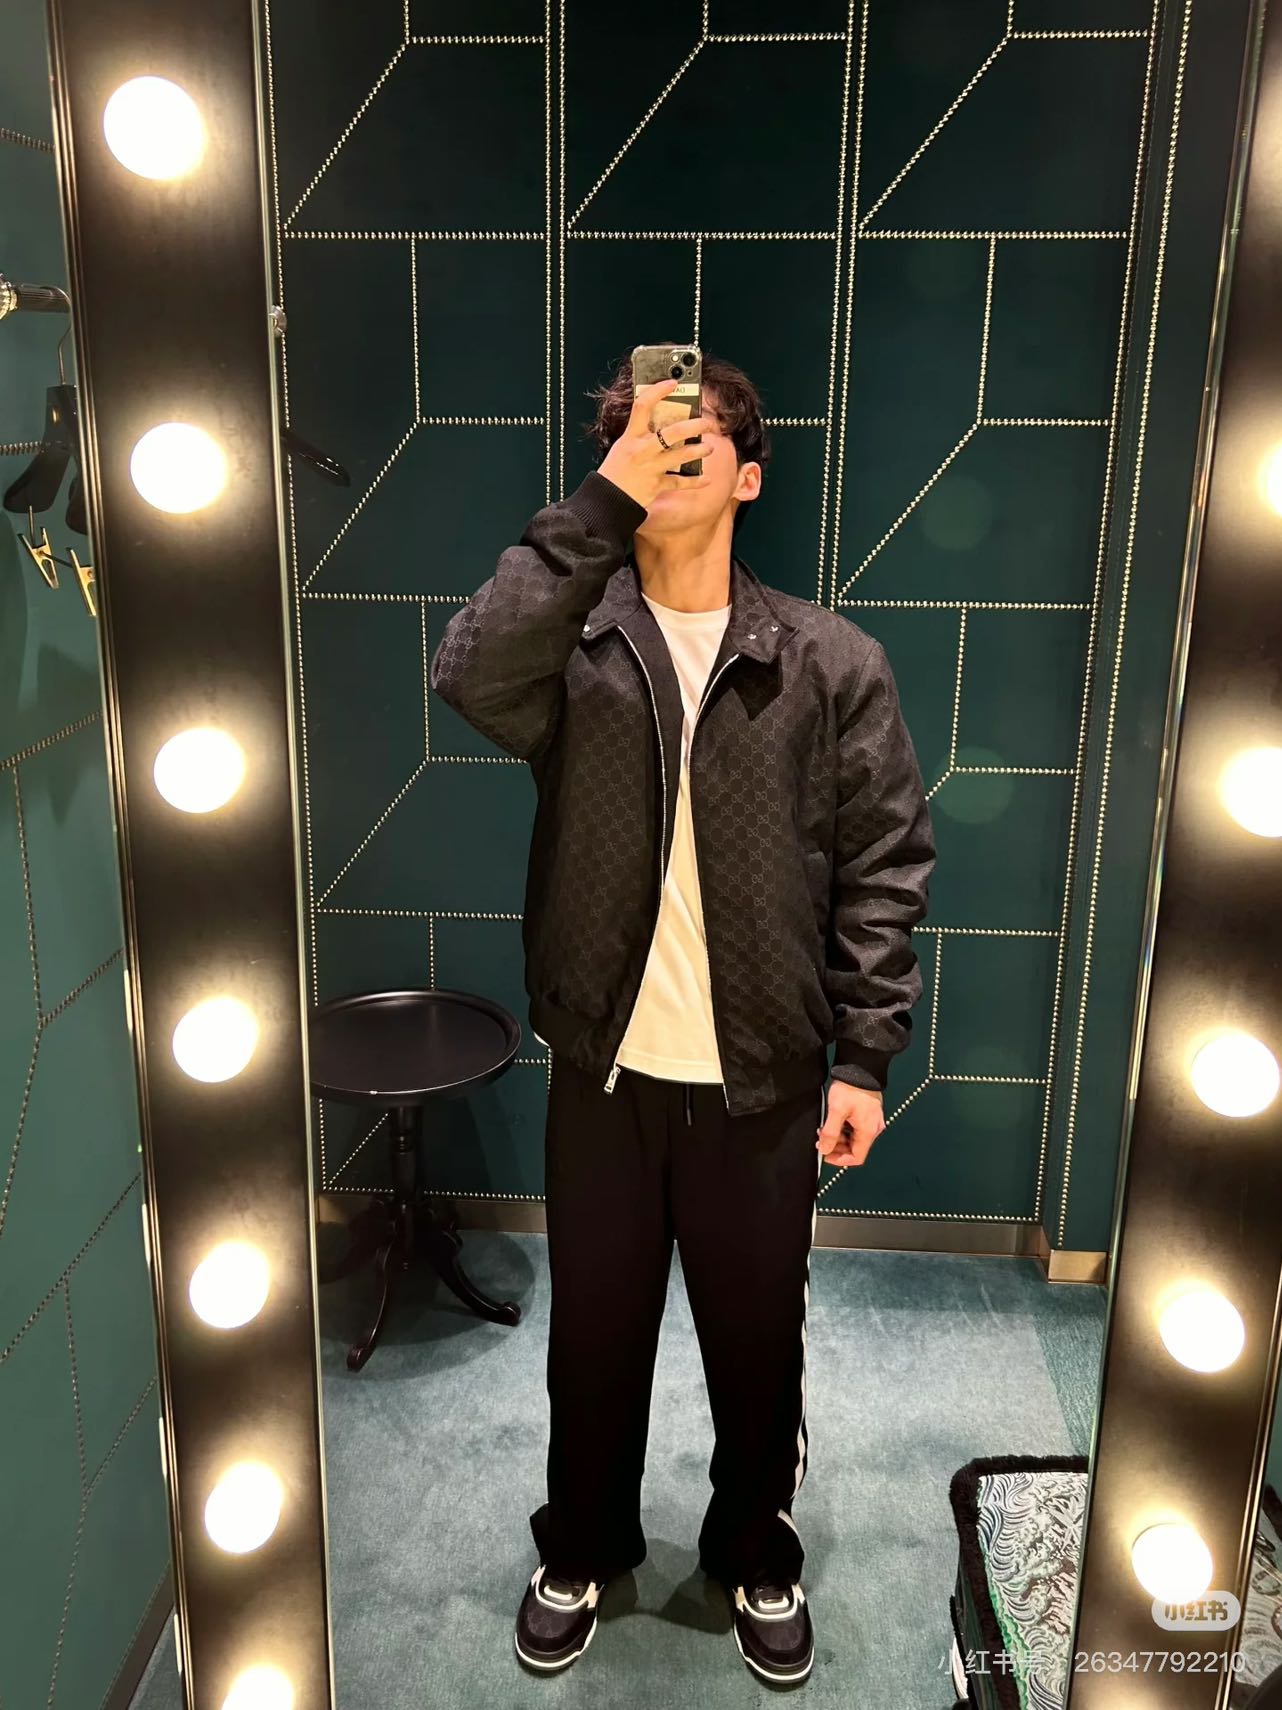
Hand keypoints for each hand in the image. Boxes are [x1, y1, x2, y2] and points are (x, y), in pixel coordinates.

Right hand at [597, 377, 714, 510]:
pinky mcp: (656, 485)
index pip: (643, 406)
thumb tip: (662, 421)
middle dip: (694, 426)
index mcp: (631, 436)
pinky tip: (706, 478)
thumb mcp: (623, 446)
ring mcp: (650, 467)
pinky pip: (679, 482)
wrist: (606, 500)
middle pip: (673, 432)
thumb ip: (639, 434)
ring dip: (699, 450)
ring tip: (709, 448)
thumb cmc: (615, 471)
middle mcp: (642, 450)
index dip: (658, 391)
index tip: (673, 383)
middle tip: (707, 424)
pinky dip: (695, 481)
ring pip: (681, 455)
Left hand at [816, 1080, 883, 1166]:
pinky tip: (833, 1121)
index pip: (857, 1157)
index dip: (839, 1160)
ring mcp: (872, 1120)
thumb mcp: (836, 1111)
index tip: (824, 1154)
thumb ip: (830, 1133)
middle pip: (855, 1148)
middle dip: (837, 1147)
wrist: (861, 1066)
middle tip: (820, 1139)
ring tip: (824, 1128)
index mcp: (868, 1132)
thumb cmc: (850, 1088)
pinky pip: (857, 1127)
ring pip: (855, 1137)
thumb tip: (824, 1150)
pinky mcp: (869, 1112)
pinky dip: (844, 1128)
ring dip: (839, 1137)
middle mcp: (874, 1128)